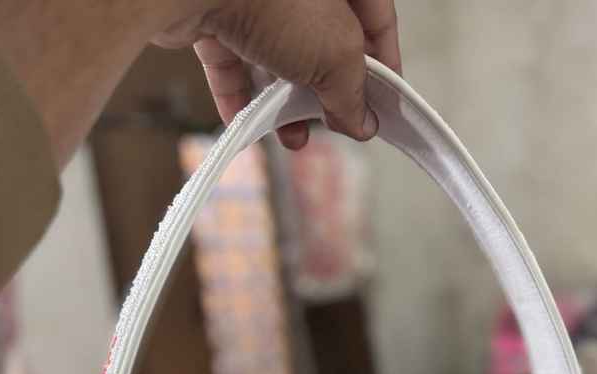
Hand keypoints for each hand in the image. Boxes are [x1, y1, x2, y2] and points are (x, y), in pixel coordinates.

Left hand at [153, 0, 400, 148]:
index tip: (382, 105)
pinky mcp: (213, 13)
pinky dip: (242, 97)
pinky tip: (250, 126)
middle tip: (335, 124)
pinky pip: (233, 62)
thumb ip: (354, 92)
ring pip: (278, 55)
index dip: (383, 64)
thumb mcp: (338, 54)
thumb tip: (361, 124)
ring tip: (293, 137)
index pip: (375, 18)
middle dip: (329, 90)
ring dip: (286, 103)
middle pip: (324, 40)